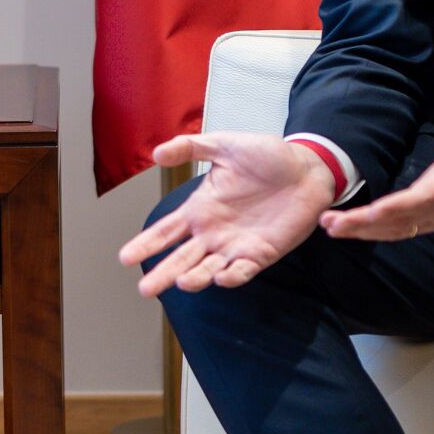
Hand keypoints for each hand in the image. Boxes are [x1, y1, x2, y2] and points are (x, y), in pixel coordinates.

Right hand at [117, 130, 337, 295]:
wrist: (308, 167)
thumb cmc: (267, 156)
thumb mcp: (224, 145)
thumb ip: (190, 148)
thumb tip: (156, 153)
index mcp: (200, 209)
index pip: (165, 231)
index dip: (146, 244)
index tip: (126, 258)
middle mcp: (213, 232)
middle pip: (181, 258)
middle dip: (163, 274)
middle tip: (145, 289)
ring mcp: (236, 245)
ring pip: (208, 269)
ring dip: (195, 278)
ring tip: (182, 282)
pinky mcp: (262, 253)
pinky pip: (243, 270)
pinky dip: (232, 276)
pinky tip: (221, 276)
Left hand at [319, 80, 433, 241]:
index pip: (420, 198)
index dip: (395, 207)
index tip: (369, 212)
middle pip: (400, 221)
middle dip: (364, 224)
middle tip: (330, 223)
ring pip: (397, 231)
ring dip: (364, 231)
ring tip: (331, 227)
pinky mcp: (432, 219)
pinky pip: (401, 231)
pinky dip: (376, 232)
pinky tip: (353, 230)